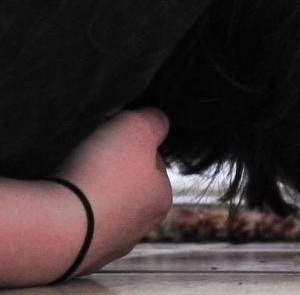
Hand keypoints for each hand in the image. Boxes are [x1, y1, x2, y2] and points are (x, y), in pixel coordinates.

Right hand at [51, 108, 173, 274]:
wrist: (53, 229)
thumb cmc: (101, 176)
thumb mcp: (136, 128)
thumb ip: (154, 122)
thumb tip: (158, 123)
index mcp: (161, 199)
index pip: (153, 164)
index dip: (132, 148)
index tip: (111, 143)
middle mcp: (138, 230)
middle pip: (125, 190)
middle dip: (108, 175)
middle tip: (87, 161)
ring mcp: (105, 249)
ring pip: (99, 213)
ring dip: (85, 199)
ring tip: (67, 184)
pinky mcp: (73, 261)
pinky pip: (72, 232)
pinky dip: (64, 219)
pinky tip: (55, 207)